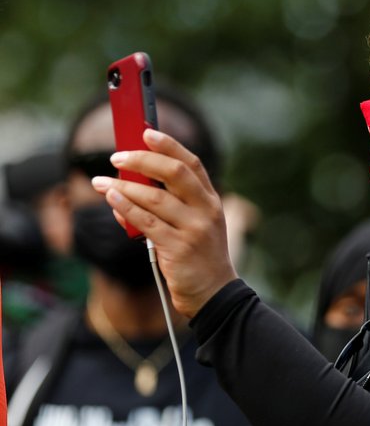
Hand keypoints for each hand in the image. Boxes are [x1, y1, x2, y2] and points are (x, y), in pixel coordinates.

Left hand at [91, 128, 237, 317]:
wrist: (212, 293)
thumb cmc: (199, 256)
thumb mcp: (194, 225)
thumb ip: (170, 204)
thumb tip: (128, 185)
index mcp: (212, 201)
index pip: (192, 164)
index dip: (169, 145)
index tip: (146, 132)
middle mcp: (206, 211)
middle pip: (175, 173)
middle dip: (143, 160)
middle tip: (117, 157)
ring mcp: (194, 229)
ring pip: (154, 198)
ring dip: (124, 187)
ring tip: (101, 183)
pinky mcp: (179, 248)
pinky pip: (146, 222)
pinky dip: (126, 208)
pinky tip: (112, 200)